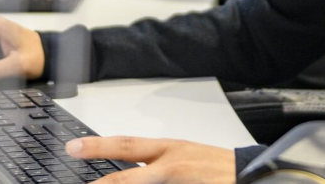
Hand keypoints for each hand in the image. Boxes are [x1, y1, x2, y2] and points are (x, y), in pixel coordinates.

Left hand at [67, 137, 235, 183]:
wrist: (252, 176)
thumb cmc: (218, 166)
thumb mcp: (185, 155)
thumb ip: (157, 161)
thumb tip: (128, 165)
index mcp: (170, 149)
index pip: (126, 145)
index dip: (97, 146)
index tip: (72, 148)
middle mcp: (171, 167)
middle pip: (127, 175)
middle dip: (100, 182)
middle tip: (79, 171)